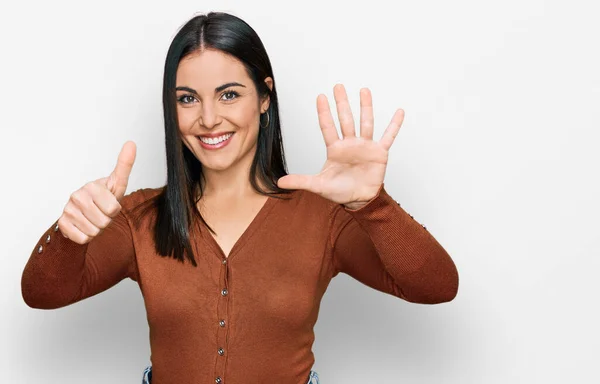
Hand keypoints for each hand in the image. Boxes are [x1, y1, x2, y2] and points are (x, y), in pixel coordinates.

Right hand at [57, 141, 136, 243]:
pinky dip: (86, 236)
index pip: (114, 209)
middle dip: (106, 221)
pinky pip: (82, 238)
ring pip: (94, 232)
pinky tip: (83, 226)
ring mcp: (68, 210)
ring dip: (96, 229)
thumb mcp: (117, 183)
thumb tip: (131, 143)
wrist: (83, 212)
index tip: (109, 204)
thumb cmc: (103, 197)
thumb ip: (125, 165)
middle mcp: (77, 196)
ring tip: (93, 219)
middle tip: (101, 213)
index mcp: (92, 186)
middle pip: (104, 222)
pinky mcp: (62, 224)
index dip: (115, 210)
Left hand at [277, 84, 403, 208]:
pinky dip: (394, 125)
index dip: (324, 113)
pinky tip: (399, 112)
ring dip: (365, 107)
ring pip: (365, 123)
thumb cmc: (339, 191)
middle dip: (342, 103)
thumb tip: (280, 182)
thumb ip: (301, 181)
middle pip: (345, 119)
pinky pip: (388, 136)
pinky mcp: (379, 153)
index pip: (328, 127)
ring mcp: (365, 146)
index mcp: (335, 149)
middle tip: (338, 86)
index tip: (320, 97)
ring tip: (364, 91)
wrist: (359, 200)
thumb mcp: (318, 186)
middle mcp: (350, 144)